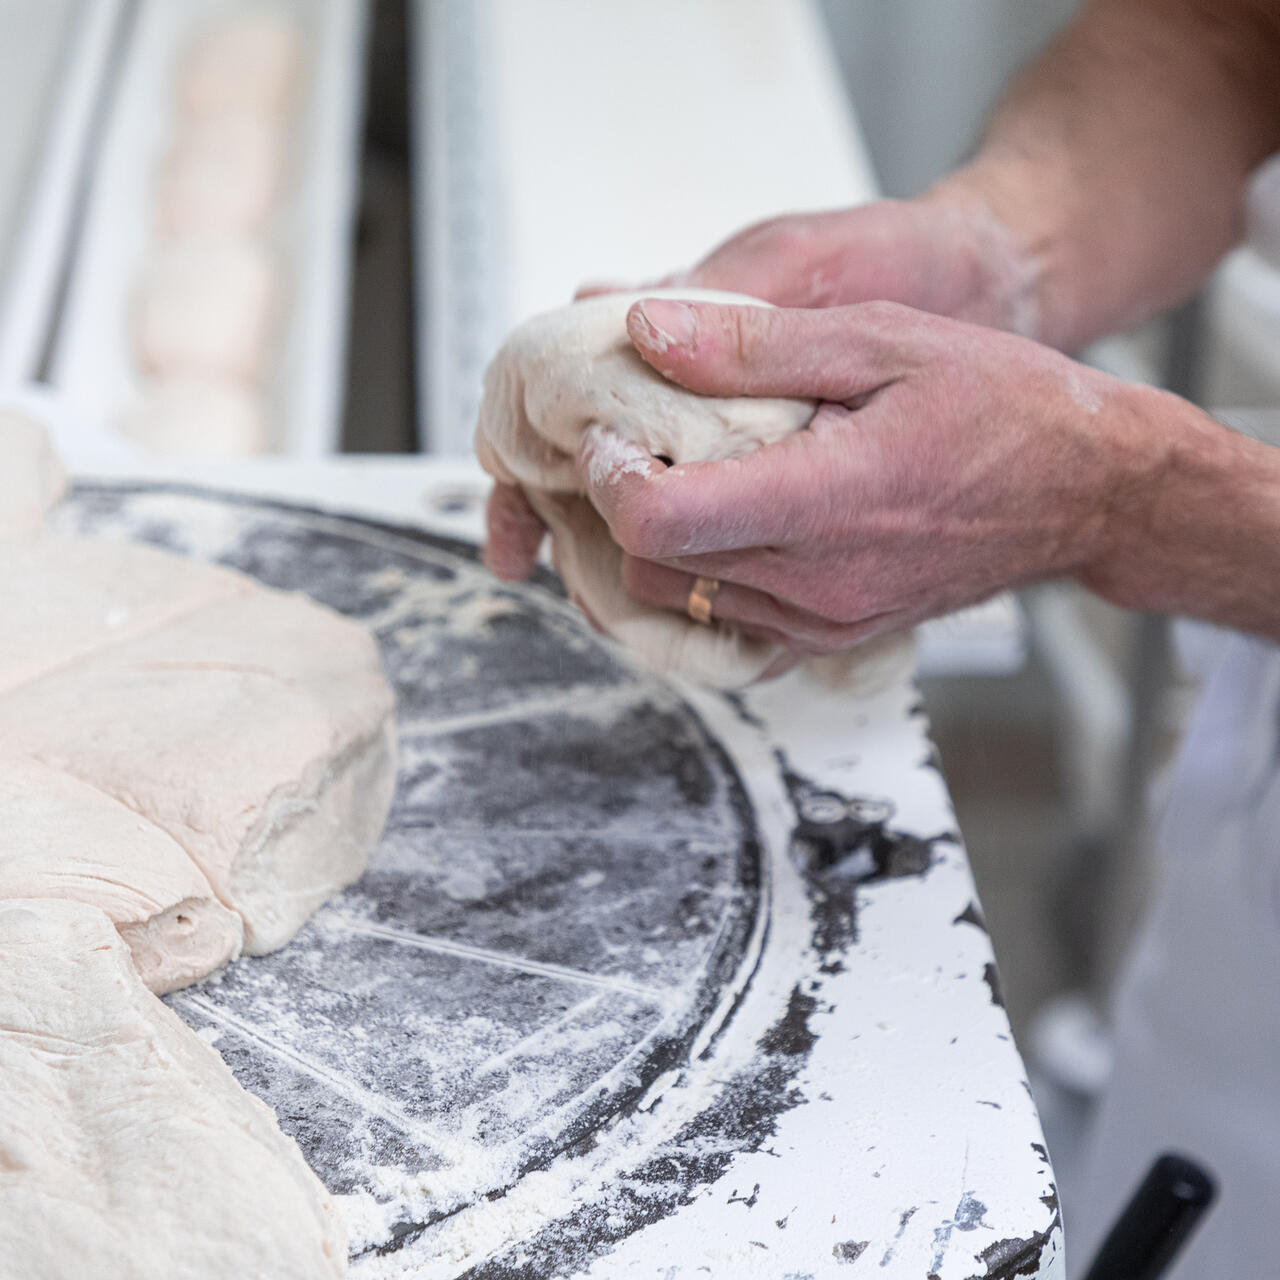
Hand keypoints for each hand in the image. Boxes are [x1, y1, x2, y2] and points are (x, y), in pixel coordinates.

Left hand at [485, 193, 1038, 580]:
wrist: (1087, 493)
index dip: (607, 476)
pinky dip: (703, 577)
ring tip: (674, 476)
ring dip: (657, 545)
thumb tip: (645, 330)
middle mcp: (815, 584)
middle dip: (618, 508)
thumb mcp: (880, 340)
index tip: (608, 429)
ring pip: (682, 604)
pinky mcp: (832, 638)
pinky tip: (722, 522)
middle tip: (627, 444)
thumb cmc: (1001, 404)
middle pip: (650, 570)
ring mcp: (823, 623)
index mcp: (822, 503)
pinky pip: (730, 624)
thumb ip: (752, 345)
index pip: (658, 522)